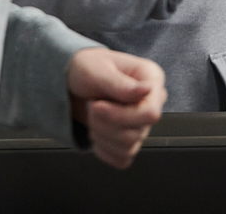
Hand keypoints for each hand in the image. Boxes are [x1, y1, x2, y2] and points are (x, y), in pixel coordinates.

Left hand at [68, 48, 165, 169]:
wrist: (73, 81)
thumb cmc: (86, 67)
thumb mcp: (97, 69)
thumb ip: (120, 83)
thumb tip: (148, 89)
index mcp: (152, 79)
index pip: (151, 113)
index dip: (121, 115)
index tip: (96, 106)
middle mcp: (152, 102)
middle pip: (137, 133)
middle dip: (106, 124)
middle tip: (91, 106)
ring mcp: (143, 123)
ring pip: (129, 147)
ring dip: (102, 135)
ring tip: (93, 115)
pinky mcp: (131, 140)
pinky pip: (122, 159)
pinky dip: (103, 150)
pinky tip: (96, 132)